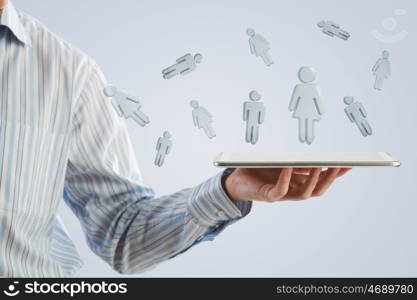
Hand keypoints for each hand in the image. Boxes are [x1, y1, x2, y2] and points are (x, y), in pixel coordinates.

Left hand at [223, 168, 349, 201]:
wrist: (235, 181)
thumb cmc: (257, 171)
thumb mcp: (281, 164)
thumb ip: (297, 164)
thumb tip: (315, 158)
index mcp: (298, 183)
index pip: (322, 180)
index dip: (336, 174)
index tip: (349, 165)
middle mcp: (292, 191)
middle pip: (318, 189)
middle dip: (331, 178)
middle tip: (339, 166)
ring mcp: (282, 195)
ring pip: (304, 193)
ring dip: (313, 180)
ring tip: (319, 166)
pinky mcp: (268, 196)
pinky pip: (281, 190)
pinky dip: (286, 178)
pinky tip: (290, 167)